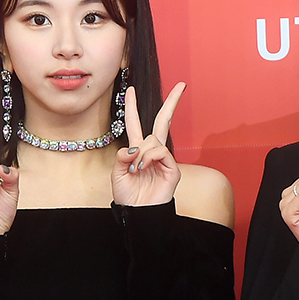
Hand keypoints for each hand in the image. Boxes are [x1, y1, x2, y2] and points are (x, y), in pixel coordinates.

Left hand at [111, 82, 184, 206]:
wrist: (137, 214)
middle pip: (163, 121)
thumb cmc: (128, 197)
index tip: (130, 90)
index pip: (135, 123)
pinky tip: (143, 168)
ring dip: (141, 153)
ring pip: (153, 140)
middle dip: (172, 102)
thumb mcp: (117, 174)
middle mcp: (152, 152)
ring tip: (136, 170)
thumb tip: (133, 147)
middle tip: (182, 85)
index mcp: (138, 151)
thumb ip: (122, 157)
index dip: (131, 107)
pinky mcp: (172, 168)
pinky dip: (148, 158)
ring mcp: (164, 159)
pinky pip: (160, 152)